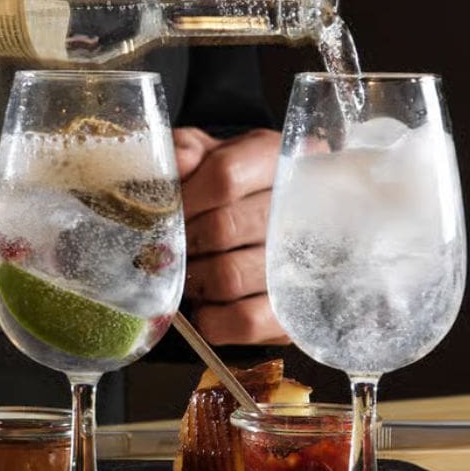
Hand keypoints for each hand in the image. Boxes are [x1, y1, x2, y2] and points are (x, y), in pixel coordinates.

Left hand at [174, 127, 288, 346]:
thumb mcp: (205, 153)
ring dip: (193, 279)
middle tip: (167, 247)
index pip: (226, 176)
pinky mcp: (297, 311)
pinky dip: (212, 318)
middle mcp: (303, 209)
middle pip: (223, 229)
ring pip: (230, 276)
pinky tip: (204, 305)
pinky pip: (247, 320)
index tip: (162, 211)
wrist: (272, 223)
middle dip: (183, 242)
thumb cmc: (227, 185)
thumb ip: (185, 149)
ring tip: (186, 272)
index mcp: (277, 160)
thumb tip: (178, 164)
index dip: (183, 197)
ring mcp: (307, 263)